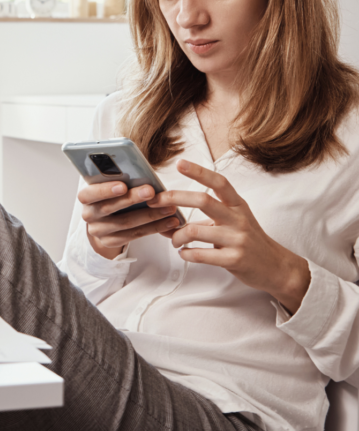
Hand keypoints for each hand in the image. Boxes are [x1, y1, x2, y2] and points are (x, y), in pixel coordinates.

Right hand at [79, 181, 180, 258]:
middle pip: (109, 208)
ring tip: (169, 208)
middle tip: (151, 191)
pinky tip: (169, 221)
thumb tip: (140, 172)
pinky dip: (154, 227)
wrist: (104, 219)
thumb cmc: (112, 195)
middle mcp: (89, 215)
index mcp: (86, 197)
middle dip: (132, 199)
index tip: (123, 185)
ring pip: (125, 223)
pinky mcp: (110, 242)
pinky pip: (134, 235)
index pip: (90, 193)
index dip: (105, 190)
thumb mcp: (111, 184)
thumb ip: (120, 179)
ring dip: (150, 215)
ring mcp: (98, 231)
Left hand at [149, 160, 310, 312]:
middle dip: (175, 198)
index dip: (199, 172)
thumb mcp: (232, 222)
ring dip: (177, 235)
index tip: (180, 163)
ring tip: (174, 241)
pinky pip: (201, 255)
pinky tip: (184, 253)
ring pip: (195, 231)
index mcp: (237, 205)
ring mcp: (237, 239)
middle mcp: (238, 218)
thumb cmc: (247, 240)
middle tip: (155, 201)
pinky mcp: (234, 260)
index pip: (219, 182)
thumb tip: (168, 215)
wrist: (276, 267)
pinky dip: (186, 254)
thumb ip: (205, 217)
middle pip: (203, 200)